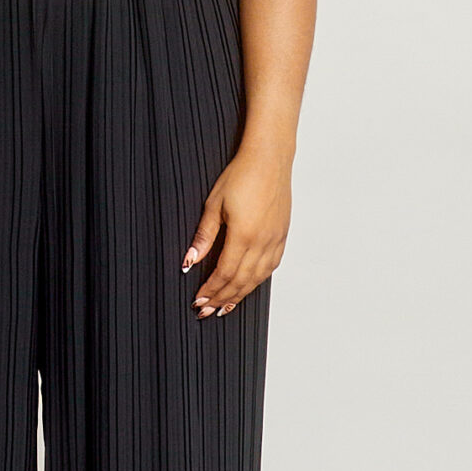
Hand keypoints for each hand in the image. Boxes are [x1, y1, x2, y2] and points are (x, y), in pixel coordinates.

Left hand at [182, 141, 291, 314]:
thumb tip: (189, 261)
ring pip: (257, 278)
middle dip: (222, 298)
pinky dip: (257, 281)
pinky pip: (270, 267)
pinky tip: (248, 285)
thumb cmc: (242, 175)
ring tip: (225, 307)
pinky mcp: (282, 236)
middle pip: (241, 281)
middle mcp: (263, 242)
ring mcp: (275, 240)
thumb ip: (204, 236)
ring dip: (240, 295)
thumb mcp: (214, 204)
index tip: (199, 300)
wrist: (270, 159)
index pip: (225, 273)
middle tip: (207, 311)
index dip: (211, 289)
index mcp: (244, 235)